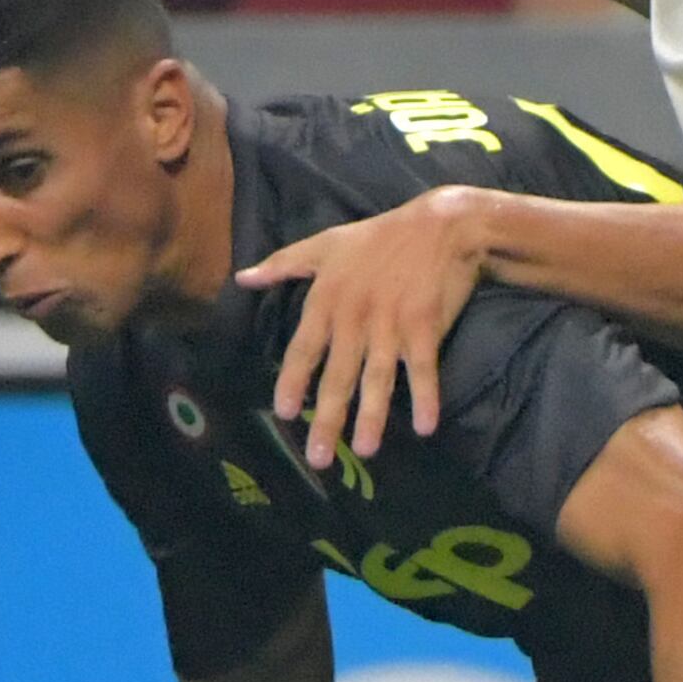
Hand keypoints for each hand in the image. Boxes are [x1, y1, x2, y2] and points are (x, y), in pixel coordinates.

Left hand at [242, 185, 485, 465]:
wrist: (440, 224)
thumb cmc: (379, 237)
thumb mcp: (325, 243)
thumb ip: (282, 264)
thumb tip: (242, 278)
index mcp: (328, 298)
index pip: (304, 347)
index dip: (293, 381)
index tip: (285, 413)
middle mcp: (355, 315)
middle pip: (338, 374)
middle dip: (328, 417)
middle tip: (319, 457)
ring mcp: (391, 322)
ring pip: (377, 377)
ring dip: (372, 415)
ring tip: (366, 450)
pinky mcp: (426, 325)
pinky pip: (423, 368)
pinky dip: (425, 396)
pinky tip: (426, 426)